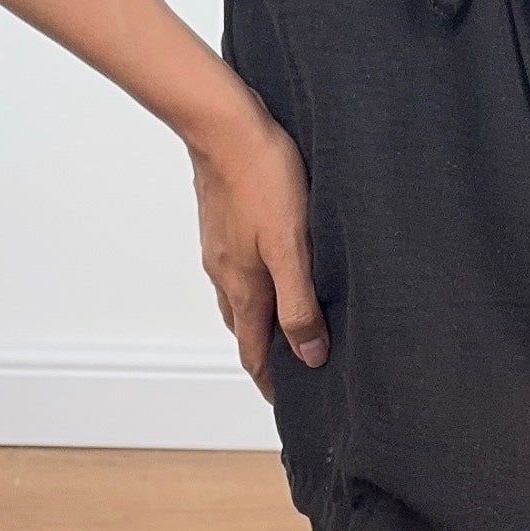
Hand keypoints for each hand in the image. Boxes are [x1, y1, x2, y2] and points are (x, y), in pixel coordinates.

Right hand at [188, 94, 328, 403]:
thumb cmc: (263, 179)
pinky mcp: (222, 224)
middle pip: (245, 331)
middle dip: (265, 356)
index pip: (254, 353)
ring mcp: (220, 249)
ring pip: (240, 300)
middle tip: (292, 372)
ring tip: (286, 329)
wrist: (224, 126)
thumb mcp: (291, 247)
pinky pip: (238, 271)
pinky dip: (255, 288)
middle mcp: (225, 275)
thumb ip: (299, 304)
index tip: (288, 404)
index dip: (271, 383)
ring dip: (260, 321)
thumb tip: (309, 356)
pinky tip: (272, 272)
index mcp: (244, 288)